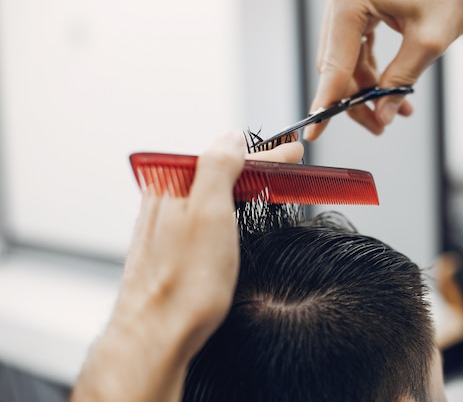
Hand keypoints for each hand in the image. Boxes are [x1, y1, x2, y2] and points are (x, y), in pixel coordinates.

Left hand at [71, 131, 302, 401]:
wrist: (156, 335)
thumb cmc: (184, 283)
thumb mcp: (209, 212)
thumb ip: (218, 166)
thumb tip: (230, 138)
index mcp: (173, 185)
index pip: (229, 158)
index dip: (267, 155)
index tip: (293, 152)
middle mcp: (164, 201)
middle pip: (218, 172)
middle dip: (254, 165)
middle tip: (284, 163)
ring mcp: (165, 225)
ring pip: (210, 192)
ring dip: (240, 184)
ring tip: (263, 179)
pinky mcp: (170, 247)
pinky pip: (202, 212)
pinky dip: (225, 206)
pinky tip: (232, 211)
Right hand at [304, 0, 462, 140]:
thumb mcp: (429, 39)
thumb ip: (402, 80)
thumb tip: (383, 116)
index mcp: (350, 0)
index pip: (334, 65)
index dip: (327, 104)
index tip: (314, 133)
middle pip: (336, 65)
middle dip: (356, 99)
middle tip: (379, 125)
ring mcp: (347, 0)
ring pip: (345, 59)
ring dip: (366, 87)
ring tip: (395, 110)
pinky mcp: (358, 4)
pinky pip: (356, 46)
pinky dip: (372, 69)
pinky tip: (391, 88)